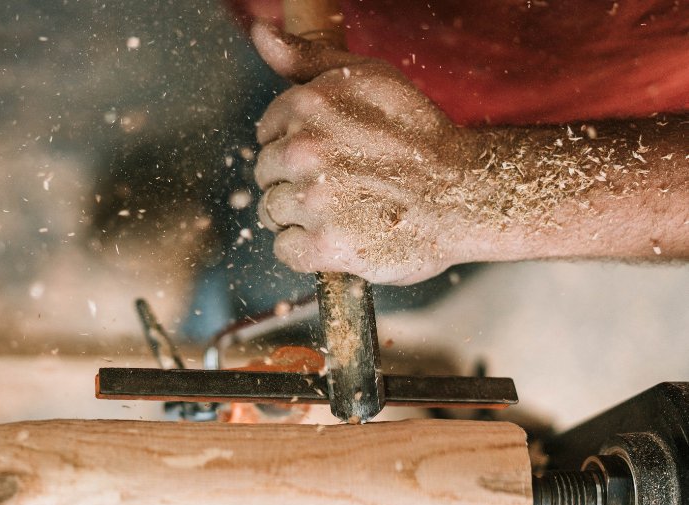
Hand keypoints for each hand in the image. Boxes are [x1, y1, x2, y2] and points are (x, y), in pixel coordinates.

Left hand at [252, 21, 485, 284]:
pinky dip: (306, 249)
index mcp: (309, 105)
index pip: (266, 134)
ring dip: (300, 216)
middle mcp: (304, 150)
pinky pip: (285, 249)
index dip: (296, 146)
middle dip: (294, 180)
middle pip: (266, 173)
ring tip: (343, 210)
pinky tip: (337, 236)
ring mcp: (314, 201)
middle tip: (341, 185)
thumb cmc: (417, 135)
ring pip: (271, 212)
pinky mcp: (325, 246)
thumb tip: (260, 32)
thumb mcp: (369, 77)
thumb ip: (307, 58)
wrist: (465, 194)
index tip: (331, 155)